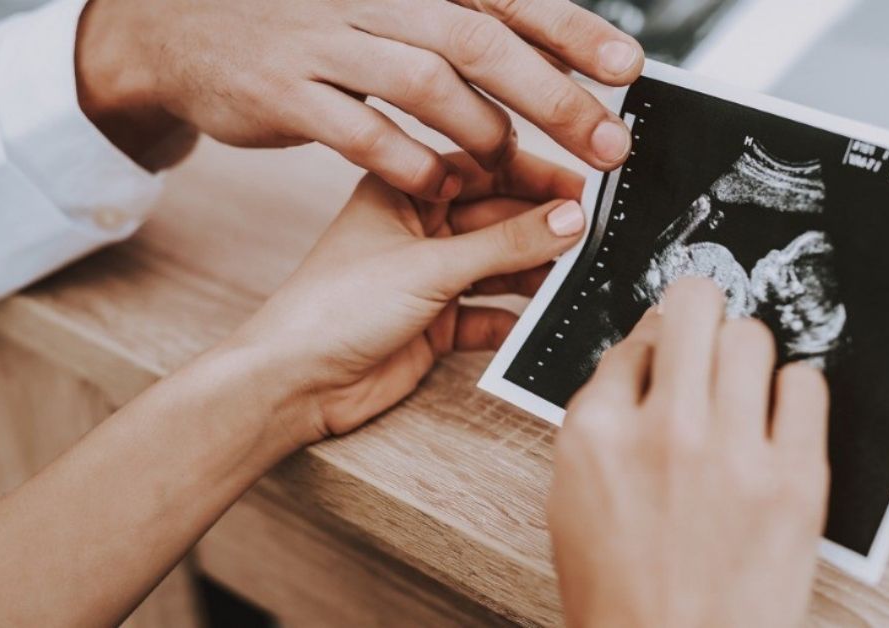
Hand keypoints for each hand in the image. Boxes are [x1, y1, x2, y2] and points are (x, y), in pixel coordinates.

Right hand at [75, 0, 641, 194]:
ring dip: (483, 133)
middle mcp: (372, 0)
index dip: (571, 30)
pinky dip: (410, 163)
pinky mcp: (286, 93)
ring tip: (515, 169)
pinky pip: (361, 131)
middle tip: (606, 142)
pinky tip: (440, 187)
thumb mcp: (386, 16)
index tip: (628, 67)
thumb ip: (459, 33)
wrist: (187, 34)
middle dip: (551, 94)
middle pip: (478, 41)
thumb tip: (552, 62)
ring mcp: (325, 42)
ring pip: (424, 82)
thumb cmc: (312, 33)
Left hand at [225, 151, 586, 444]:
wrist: (294, 383)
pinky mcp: (437, 325)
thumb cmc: (333, 308)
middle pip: (498, 218)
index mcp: (404, 191)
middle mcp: (420, 230)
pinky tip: (543, 319)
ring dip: (536, 272)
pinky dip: (517, 318)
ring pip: (499, 266)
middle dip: (544, 226)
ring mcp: (429, 278)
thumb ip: (505, 244)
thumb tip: (568, 219)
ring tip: (579, 274)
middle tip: (594, 233)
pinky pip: (491, 314)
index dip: (535, 174)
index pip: (484, 168)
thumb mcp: (430, 266)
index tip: (585, 185)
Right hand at [547, 278, 829, 626]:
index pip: (635, 340)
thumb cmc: (621, 593)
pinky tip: (780, 418)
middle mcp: (662, 431)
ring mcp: (731, 453)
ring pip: (752, 336)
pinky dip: (795, 391)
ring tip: (744, 388)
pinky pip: (807, 384)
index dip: (655, 347)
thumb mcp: (575, 500)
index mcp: (596, 433)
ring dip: (747, 354)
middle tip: (709, 334)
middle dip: (701, 313)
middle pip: (695, 308)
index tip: (669, 358)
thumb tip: (644, 358)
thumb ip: (603, 422)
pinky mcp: (794, 480)